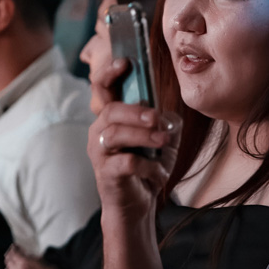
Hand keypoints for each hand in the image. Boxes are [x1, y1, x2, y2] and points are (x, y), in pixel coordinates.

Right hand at [89, 84, 180, 224]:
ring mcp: (100, 153)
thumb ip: (166, 123)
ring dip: (144, 136)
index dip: (109, 72)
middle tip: (157, 118)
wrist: (137, 206)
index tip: (125, 62)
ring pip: (116, 134)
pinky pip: (127, 162)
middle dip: (136, 111)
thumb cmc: (146, 168)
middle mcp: (100, 132)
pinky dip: (149, 167)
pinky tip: (158, 174)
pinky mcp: (106, 174)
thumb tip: (168, 116)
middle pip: (111, 110)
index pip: (102, 89)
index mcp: (111, 119)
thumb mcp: (163, 142)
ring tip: (164, 142)